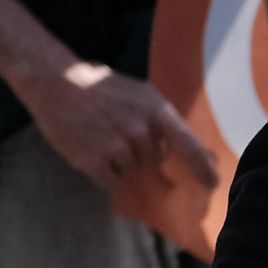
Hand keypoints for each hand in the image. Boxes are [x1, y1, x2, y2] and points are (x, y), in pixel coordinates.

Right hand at [21, 57, 221, 193]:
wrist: (55, 83)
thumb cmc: (99, 88)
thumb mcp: (139, 94)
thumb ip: (159, 118)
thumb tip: (176, 147)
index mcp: (156, 110)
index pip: (188, 144)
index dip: (202, 167)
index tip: (212, 184)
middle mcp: (139, 130)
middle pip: (153, 160)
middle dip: (140, 153)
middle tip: (117, 133)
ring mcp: (115, 146)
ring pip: (130, 171)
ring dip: (118, 162)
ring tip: (99, 139)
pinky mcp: (91, 160)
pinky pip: (109, 181)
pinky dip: (103, 173)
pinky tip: (90, 153)